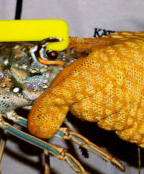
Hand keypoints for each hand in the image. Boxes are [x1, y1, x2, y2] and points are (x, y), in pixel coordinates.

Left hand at [28, 32, 143, 145]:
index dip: (47, 108)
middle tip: (98, 83)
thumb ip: (78, 51)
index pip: (59, 97)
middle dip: (81, 98)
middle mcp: (106, 99)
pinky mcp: (138, 132)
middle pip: (78, 108)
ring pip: (98, 119)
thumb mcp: (109, 42)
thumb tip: (55, 55)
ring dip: (103, 107)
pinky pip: (118, 128)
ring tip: (122, 88)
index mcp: (94, 73)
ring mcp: (123, 119)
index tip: (38, 121)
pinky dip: (120, 117)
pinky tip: (131, 101)